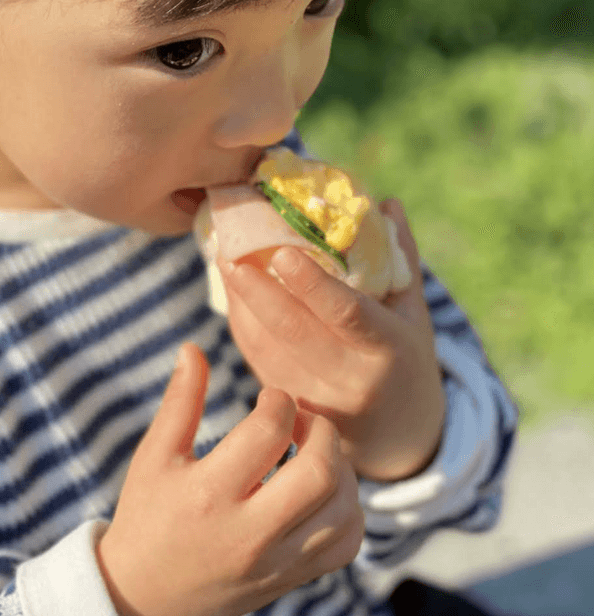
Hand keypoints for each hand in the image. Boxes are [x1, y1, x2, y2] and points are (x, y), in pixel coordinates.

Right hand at [97, 343, 363, 615]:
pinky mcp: (292, 579)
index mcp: (209, 495)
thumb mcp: (154, 455)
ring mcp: (276, 563)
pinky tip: (323, 488)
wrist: (145, 598)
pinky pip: (346, 545)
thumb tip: (193, 347)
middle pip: (320, 473)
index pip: (268, 432)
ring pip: (343, 510)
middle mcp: (249, 534)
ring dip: (340, 466)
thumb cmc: (148, 516)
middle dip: (322, 429)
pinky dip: (348, 509)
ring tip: (313, 450)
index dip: (278, 399)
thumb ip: (179, 400)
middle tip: (302, 419)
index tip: (269, 397)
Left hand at [219, 199, 444, 481]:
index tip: (280, 251)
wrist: (400, 438)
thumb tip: (385, 201)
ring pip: (267, 350)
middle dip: (257, 290)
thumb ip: (401, 259)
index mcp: (389, 350)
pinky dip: (242, 327)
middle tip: (229, 249)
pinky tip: (233, 296)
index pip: (348, 314)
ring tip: (224, 262)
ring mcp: (319, 403)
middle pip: (294, 332)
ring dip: (240, 305)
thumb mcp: (415, 315)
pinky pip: (259, 364)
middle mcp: (352, 381)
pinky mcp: (293, 414)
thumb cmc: (407, 361)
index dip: (313, 284)